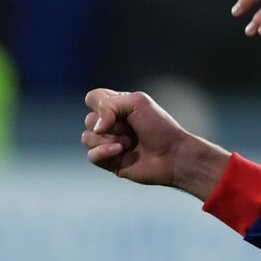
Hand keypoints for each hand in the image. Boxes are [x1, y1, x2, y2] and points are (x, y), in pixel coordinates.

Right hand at [81, 88, 228, 198]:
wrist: (172, 155)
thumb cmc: (159, 127)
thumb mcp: (137, 102)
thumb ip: (109, 105)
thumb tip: (95, 128)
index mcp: (117, 106)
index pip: (93, 98)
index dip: (100, 104)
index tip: (120, 110)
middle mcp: (111, 124)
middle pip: (89, 119)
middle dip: (110, 125)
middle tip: (131, 129)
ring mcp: (109, 143)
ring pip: (87, 138)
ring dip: (108, 139)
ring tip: (129, 143)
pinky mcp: (109, 161)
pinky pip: (91, 155)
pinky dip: (104, 152)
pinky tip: (120, 151)